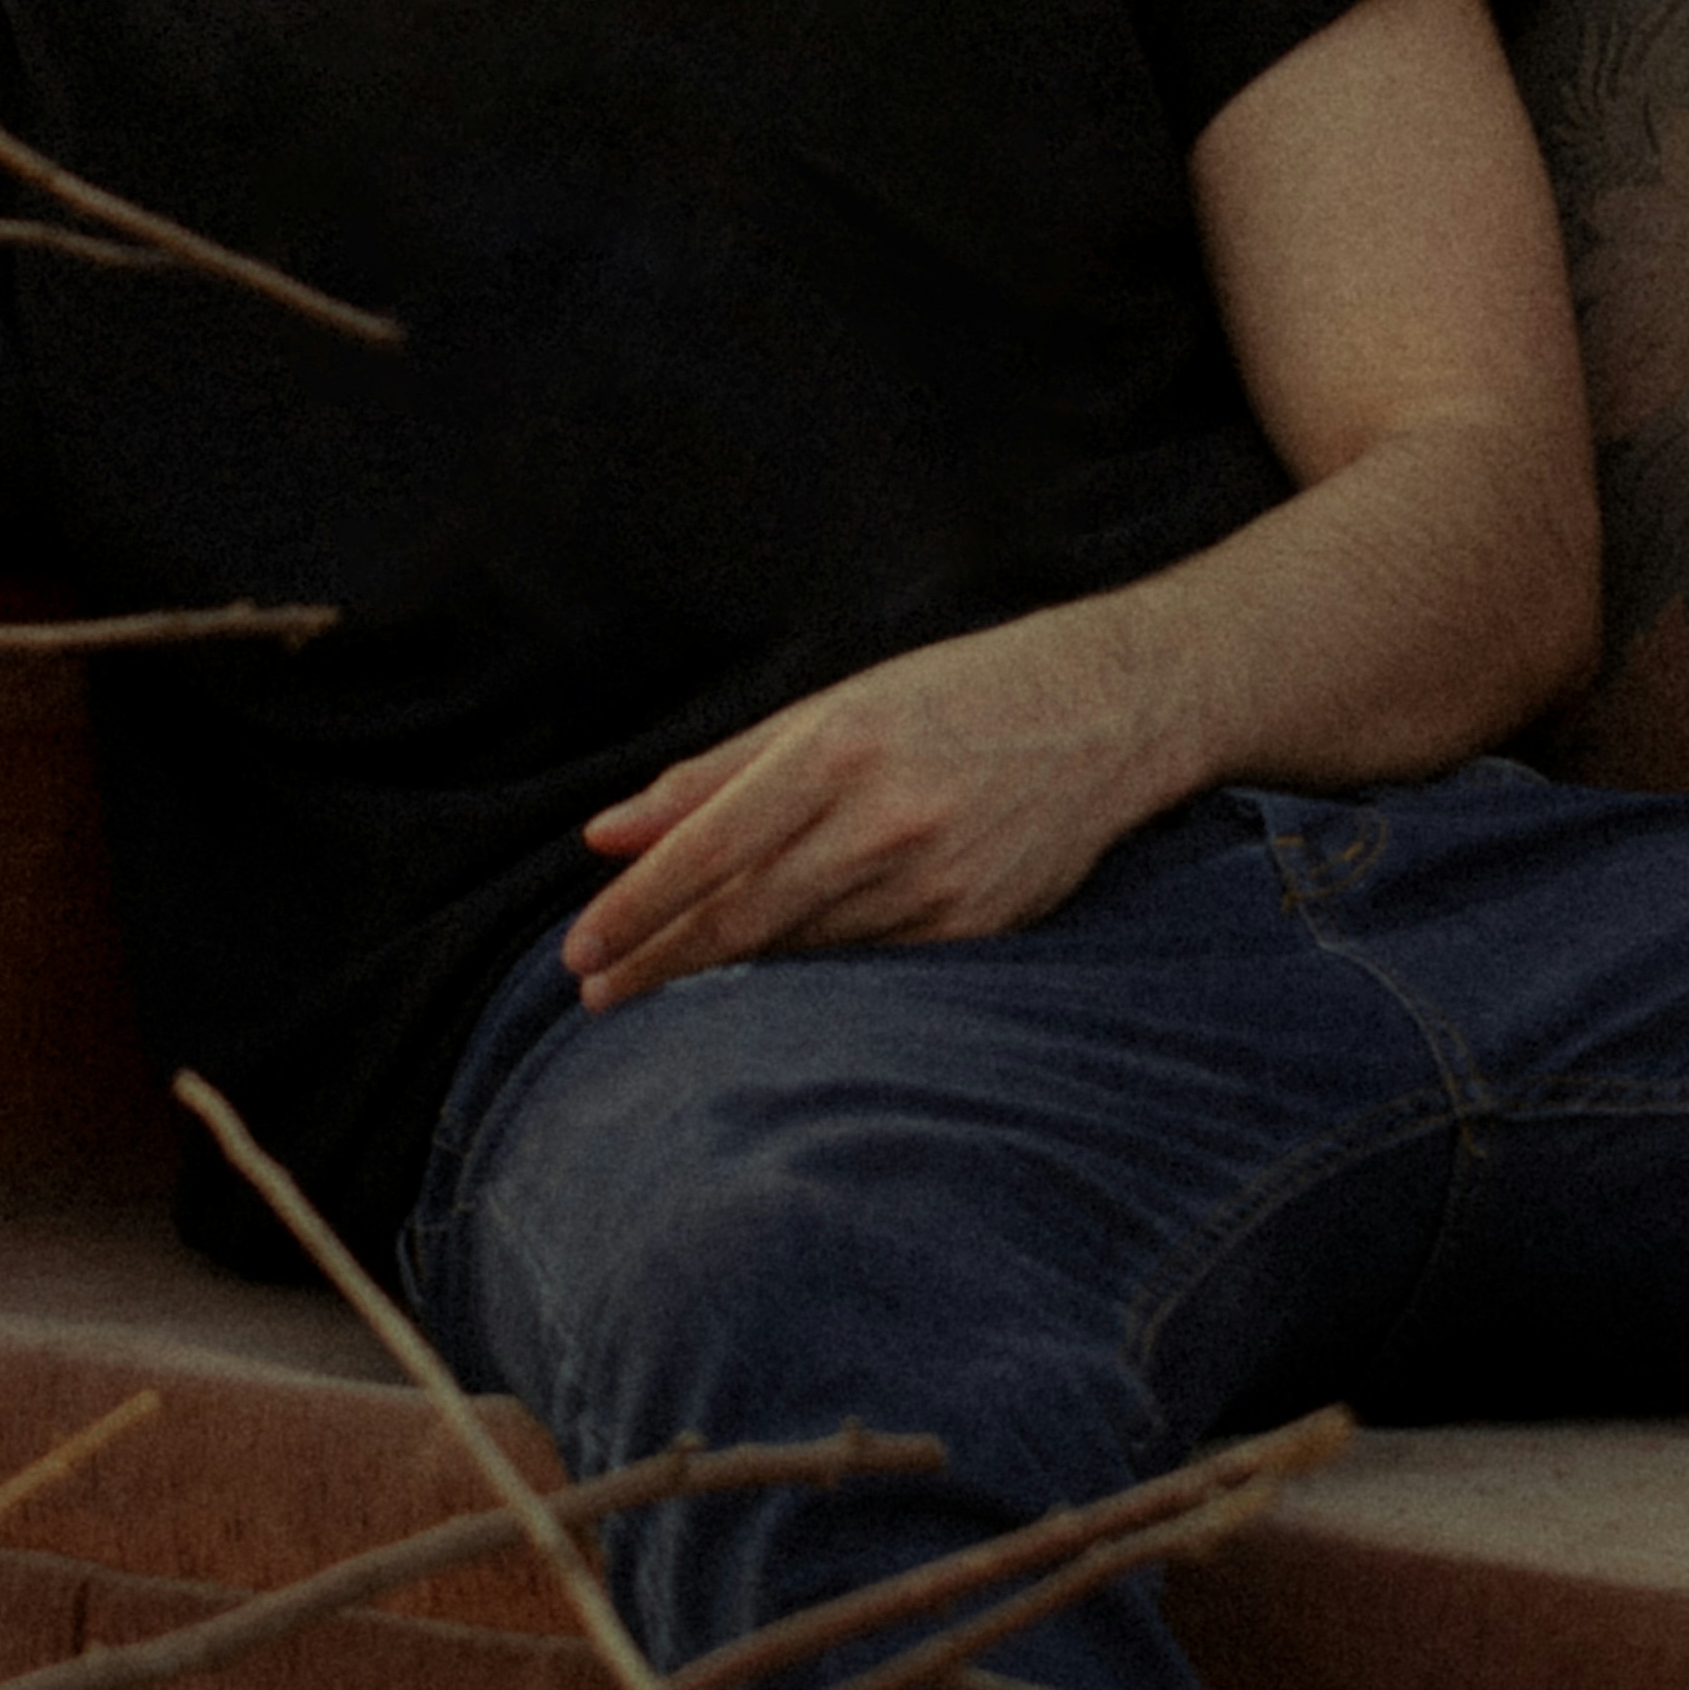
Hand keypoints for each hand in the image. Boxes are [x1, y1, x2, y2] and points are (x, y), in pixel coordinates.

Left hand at [559, 611, 1183, 1010]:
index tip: (579, 952)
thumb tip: (605, 836)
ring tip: (657, 988)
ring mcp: (935, 881)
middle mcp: (885, 818)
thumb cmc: (954, 696)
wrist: (1110, 712)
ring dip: (721, 976)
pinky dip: (804, 976)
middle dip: (657, 961)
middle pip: (742, 916)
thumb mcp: (830, 708)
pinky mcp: (973, 927)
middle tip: (596, 993)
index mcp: (840, 747)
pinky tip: (763, 984)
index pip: (708, 851)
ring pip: (798, 949)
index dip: (634, 910)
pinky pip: (862, 965)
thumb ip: (714, 775)